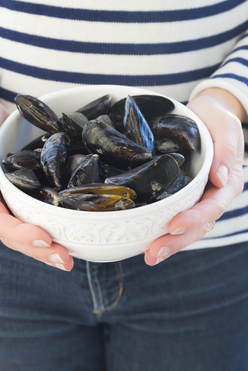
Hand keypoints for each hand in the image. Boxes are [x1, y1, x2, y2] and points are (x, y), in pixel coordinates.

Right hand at [0, 98, 73, 270]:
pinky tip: (70, 241)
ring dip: (46, 250)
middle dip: (38, 250)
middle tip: (64, 259)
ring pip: (24, 234)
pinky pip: (35, 220)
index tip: (43, 236)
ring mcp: (7, 205)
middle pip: (12, 236)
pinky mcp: (22, 200)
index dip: (18, 232)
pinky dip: (51, 233)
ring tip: (69, 259)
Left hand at [144, 88, 245, 265]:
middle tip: (153, 254)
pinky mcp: (181, 196)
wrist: (206, 115)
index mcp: (226, 183)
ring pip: (185, 227)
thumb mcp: (225, 127)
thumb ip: (226, 150)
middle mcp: (212, 196)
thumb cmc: (217, 119)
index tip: (173, 226)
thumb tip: (221, 176)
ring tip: (148, 256)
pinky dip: (160, 229)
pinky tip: (143, 241)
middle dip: (176, 241)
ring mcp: (196, 198)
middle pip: (197, 225)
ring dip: (168, 243)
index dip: (193, 219)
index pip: (212, 207)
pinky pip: (172, 216)